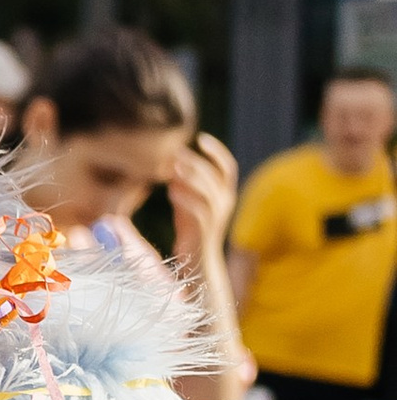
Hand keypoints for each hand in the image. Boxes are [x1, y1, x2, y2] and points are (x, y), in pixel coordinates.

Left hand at [166, 131, 237, 259]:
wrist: (198, 262)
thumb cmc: (193, 229)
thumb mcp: (190, 203)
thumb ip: (185, 185)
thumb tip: (173, 165)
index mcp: (225, 193)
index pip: (228, 166)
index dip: (217, 151)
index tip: (201, 137)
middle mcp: (225, 202)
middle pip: (215, 175)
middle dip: (196, 161)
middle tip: (176, 151)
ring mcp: (217, 217)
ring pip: (208, 191)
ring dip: (191, 177)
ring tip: (173, 168)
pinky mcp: (205, 230)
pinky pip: (198, 210)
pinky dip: (186, 198)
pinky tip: (171, 190)